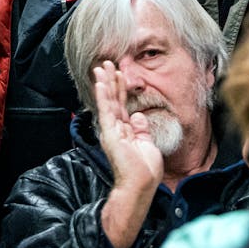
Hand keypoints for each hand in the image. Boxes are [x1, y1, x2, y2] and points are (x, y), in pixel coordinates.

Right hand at [94, 61, 163, 247]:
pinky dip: (104, 96)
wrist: (140, 184)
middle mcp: (116, 129)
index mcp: (125, 131)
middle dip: (110, 81)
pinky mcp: (110, 134)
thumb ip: (141, 129)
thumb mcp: (147, 143)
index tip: (120, 73)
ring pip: (107, 102)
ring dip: (104, 84)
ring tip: (102, 67)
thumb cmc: (145, 169)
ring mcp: (112, 131)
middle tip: (107, 63)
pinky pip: (106, 111)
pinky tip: (102, 83)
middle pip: (112, 100)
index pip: (121, 105)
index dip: (120, 89)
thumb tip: (139, 116)